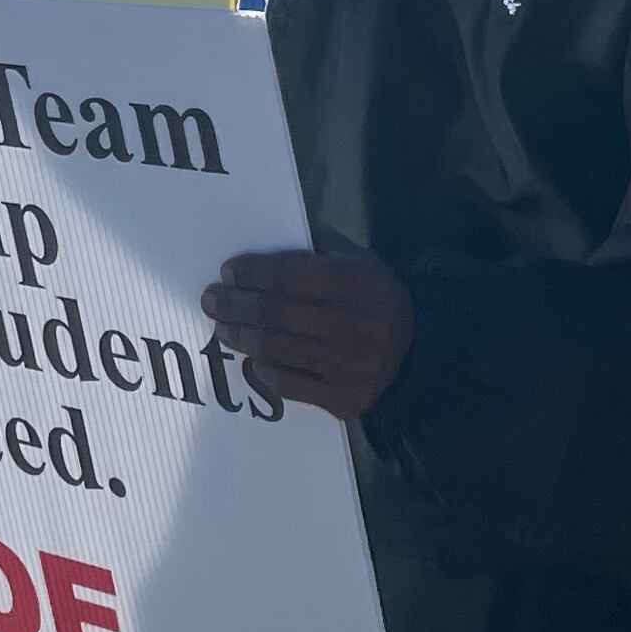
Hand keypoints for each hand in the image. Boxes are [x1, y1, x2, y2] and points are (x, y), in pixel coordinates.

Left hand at [203, 250, 411, 423]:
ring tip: (222, 326)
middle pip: (275, 314)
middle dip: (235, 304)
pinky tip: (251, 357)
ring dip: (240, 336)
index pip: (288, 276)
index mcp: (358, 285)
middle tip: (211, 299)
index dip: (252, 273)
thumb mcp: (359, 261)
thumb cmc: (376, 297)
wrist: (419, 351)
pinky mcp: (342, 398)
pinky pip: (288, 383)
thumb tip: (266, 233)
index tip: (228, 271)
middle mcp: (354, 326)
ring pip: (275, 349)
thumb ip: (318, 245)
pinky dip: (263, 369)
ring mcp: (349, 366)